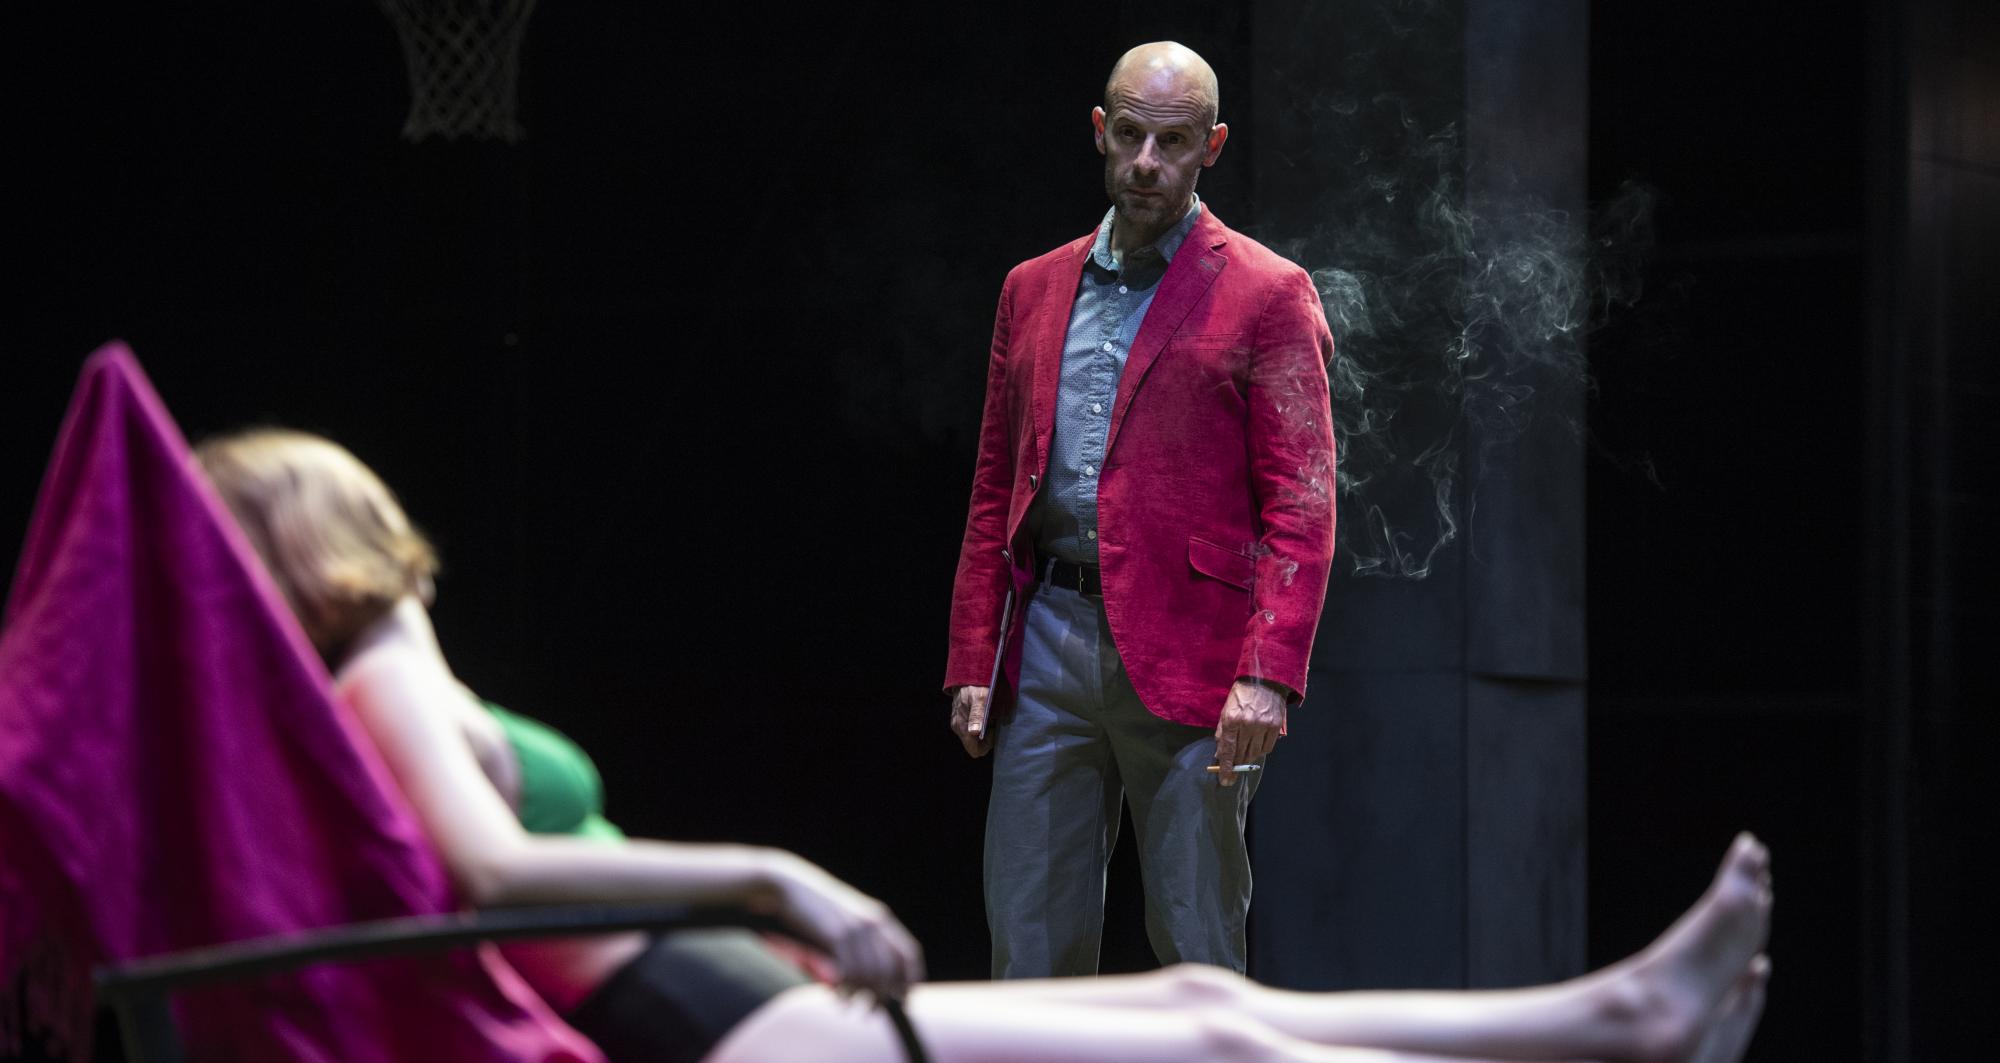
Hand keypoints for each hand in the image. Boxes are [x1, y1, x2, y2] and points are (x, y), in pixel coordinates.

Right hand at [768, 855, 924, 1000]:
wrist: (789, 888)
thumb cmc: (816, 911)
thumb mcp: (846, 922)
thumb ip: (862, 944)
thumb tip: (873, 981)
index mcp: (880, 919)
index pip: (909, 953)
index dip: (910, 979)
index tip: (903, 1000)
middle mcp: (873, 922)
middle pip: (890, 970)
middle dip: (883, 996)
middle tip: (870, 1011)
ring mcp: (855, 928)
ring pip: (870, 974)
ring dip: (861, 996)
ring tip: (849, 1006)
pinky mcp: (836, 934)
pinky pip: (849, 971)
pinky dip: (845, 991)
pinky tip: (838, 998)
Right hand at [949, 685, 993, 757]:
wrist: (965, 676)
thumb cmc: (975, 687)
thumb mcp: (980, 699)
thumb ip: (977, 716)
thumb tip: (974, 732)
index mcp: (962, 727)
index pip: (975, 750)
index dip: (986, 745)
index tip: (992, 730)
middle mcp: (958, 728)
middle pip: (975, 746)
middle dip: (986, 738)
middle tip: (992, 722)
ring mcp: (957, 724)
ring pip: (973, 739)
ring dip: (983, 732)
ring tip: (988, 717)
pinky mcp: (959, 720)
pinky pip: (970, 731)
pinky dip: (979, 726)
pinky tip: (984, 715)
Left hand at [1213, 679, 1286, 786]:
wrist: (1264, 679)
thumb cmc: (1242, 695)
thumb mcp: (1226, 710)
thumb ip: (1222, 733)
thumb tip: (1220, 754)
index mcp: (1232, 719)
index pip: (1228, 750)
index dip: (1226, 767)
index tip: (1224, 780)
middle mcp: (1248, 724)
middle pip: (1241, 754)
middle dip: (1236, 767)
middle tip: (1232, 775)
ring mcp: (1263, 725)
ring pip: (1254, 753)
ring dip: (1247, 758)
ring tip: (1244, 756)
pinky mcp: (1275, 726)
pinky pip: (1267, 748)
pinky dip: (1260, 751)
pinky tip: (1256, 746)